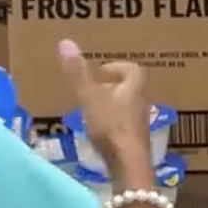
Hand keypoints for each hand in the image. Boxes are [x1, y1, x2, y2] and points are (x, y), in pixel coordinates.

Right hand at [58, 40, 153, 181]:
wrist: (128, 165)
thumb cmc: (111, 127)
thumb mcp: (90, 97)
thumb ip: (77, 73)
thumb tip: (65, 42)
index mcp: (134, 88)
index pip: (135, 70)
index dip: (119, 67)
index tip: (101, 72)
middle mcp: (141, 104)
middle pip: (131, 89)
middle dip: (113, 87)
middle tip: (93, 90)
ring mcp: (140, 125)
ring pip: (128, 109)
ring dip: (112, 107)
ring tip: (92, 111)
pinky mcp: (135, 143)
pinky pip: (124, 127)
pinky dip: (112, 125)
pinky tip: (98, 134)